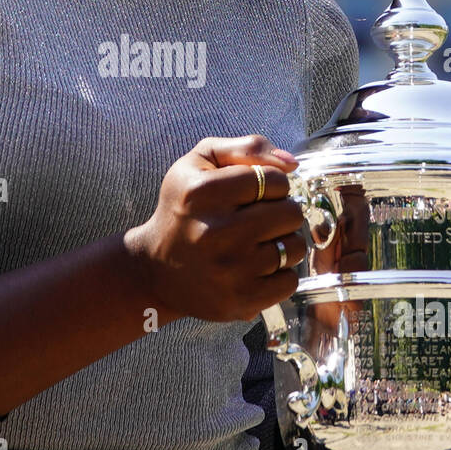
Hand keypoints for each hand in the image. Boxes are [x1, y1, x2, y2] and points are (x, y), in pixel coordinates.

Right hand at [125, 134, 306, 323]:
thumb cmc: (183, 210)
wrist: (155, 269)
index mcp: (203, 193)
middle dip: (281, 211)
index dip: (273, 183)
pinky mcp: (240, 300)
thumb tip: (293, 164)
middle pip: (290, 213)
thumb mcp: (199, 163)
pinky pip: (290, 281)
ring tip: (257, 243)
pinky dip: (280, 274)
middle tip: (260, 218)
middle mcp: (216, 232)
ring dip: (283, 243)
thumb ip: (245, 149)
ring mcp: (230, 270)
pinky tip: (256, 268)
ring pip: (294, 247)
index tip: (257, 193)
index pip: (273, 179)